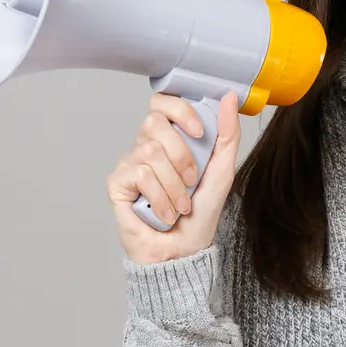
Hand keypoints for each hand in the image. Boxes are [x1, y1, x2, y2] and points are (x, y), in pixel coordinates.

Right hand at [107, 92, 240, 264]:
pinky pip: (139, 174)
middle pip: (153, 122)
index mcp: (169, 138)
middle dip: (181, 154)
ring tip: (181, 205)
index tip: (199, 133)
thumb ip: (227, 134)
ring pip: (150, 152)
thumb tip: (227, 97)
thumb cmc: (201, 213)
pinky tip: (164, 213)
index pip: (162, 102)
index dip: (179, 110)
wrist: (184, 250)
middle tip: (192, 180)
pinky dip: (160, 197)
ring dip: (174, 185)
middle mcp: (146, 146)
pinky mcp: (117, 184)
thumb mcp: (222, 170)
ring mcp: (129, 164)